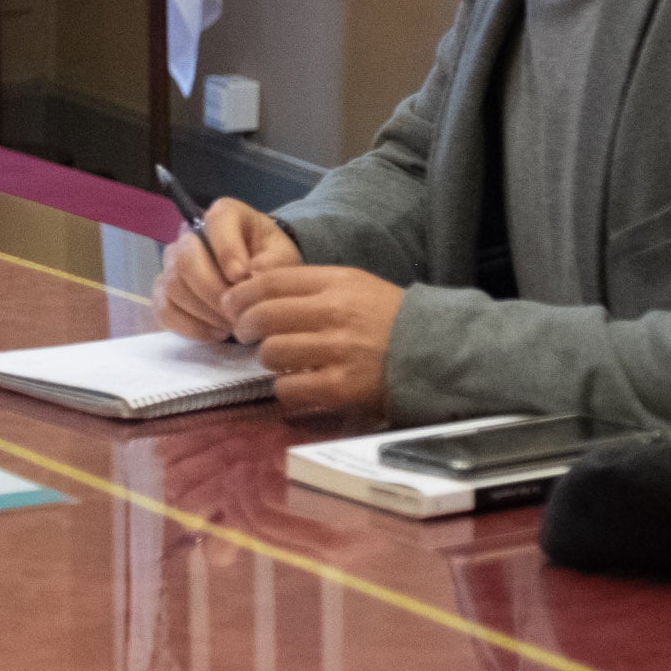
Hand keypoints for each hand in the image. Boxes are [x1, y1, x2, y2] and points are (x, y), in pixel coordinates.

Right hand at [154, 198, 302, 339]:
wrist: (261, 278)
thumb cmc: (272, 261)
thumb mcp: (283, 257)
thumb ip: (272, 265)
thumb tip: (248, 281)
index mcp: (224, 215)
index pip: (215, 225)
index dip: (227, 252)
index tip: (244, 278)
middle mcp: (190, 235)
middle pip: (186, 260)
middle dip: (212, 291)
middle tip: (238, 313)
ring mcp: (172, 264)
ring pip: (173, 287)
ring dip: (204, 312)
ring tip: (233, 325)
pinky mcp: (164, 292)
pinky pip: (163, 310)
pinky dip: (189, 326)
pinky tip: (216, 334)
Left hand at [218, 266, 404, 414]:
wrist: (440, 354)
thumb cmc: (391, 320)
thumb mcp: (357, 287)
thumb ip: (311, 287)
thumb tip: (256, 292)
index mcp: (338, 282)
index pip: (271, 281)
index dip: (242, 294)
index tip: (231, 304)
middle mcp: (335, 313)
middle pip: (264, 316)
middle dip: (245, 327)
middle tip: (246, 334)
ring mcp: (338, 351)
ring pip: (271, 353)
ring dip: (268, 359)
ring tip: (280, 360)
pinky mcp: (341, 387)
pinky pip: (288, 388)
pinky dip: (286, 389)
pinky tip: (297, 384)